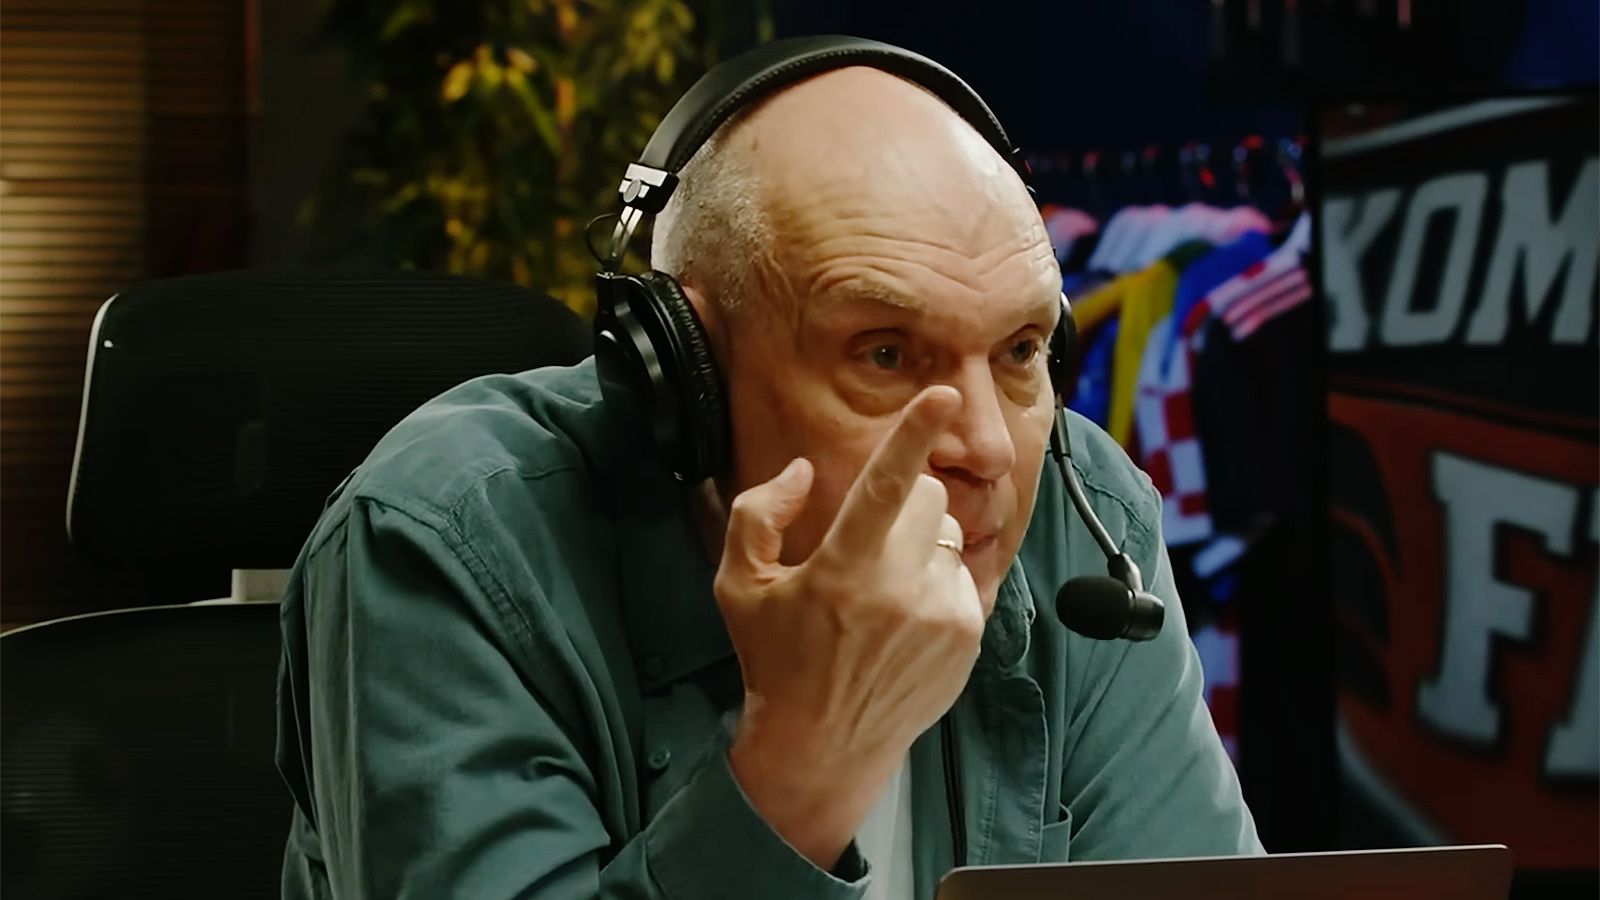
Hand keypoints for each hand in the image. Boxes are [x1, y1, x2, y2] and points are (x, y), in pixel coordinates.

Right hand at [713, 385, 986, 869]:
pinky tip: (903, 621)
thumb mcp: (737, 587)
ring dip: (918, 545)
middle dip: (899, 504)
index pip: (886, 485)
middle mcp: (901, 591)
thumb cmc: (774, 660)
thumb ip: (757, 515)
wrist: (823, 748)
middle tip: (865, 546)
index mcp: (842, 571)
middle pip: (926, 497)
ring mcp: (943, 615)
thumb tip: (804, 472)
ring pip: (946, 533)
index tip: (943, 393)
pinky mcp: (969, 636)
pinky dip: (935, 582)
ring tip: (882, 594)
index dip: (914, 432)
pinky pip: (961, 573)